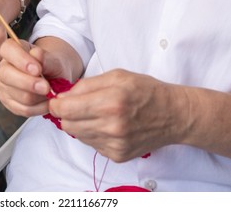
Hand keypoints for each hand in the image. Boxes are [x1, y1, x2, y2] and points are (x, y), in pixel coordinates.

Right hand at [0, 39, 64, 116]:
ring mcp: (4, 86)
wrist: (55, 79)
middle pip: (7, 76)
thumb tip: (37, 55)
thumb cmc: (52, 66)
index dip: (21, 60)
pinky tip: (48, 102)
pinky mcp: (9, 102)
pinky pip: (24, 109)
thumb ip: (46, 58)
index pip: (7, 49)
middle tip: (47, 87)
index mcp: (13, 50)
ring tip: (52, 93)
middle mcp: (4, 67)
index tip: (37, 69)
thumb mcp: (54, 60)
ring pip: (19, 95)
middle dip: (29, 84)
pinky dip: (39, 108)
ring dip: (39, 97)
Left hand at [49, 69, 187, 161]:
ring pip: (77, 135)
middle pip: (67, 124)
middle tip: (80, 106)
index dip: (56, 104)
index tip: (59, 100)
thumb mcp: (116, 76)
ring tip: (98, 114)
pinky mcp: (117, 155)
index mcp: (110, 102)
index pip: (64, 109)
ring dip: (81, 124)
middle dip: (67, 114)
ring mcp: (114, 144)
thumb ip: (85, 85)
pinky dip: (94, 134)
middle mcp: (111, 126)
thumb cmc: (146, 91)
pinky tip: (108, 125)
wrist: (174, 115)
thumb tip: (61, 97)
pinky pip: (91, 144)